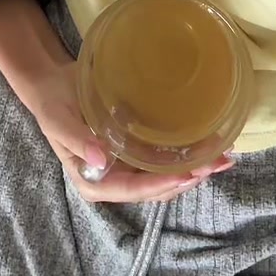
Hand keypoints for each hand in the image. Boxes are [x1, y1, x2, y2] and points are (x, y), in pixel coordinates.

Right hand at [23, 58, 233, 204]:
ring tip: (222, 157)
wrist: (52, 85)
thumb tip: (102, 160)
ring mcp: (126, 167)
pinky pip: (162, 160)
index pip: (132, 190)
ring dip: (193, 169)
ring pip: (164, 177)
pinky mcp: (135, 152)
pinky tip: (207, 145)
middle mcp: (113, 180)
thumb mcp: (59, 120)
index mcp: (93, 181)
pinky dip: (185, 155)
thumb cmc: (53, 104)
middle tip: (217, 163)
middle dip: (187, 178)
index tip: (187, 176)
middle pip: (155, 188)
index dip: (161, 185)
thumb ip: (78, 141)